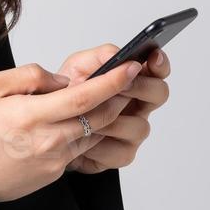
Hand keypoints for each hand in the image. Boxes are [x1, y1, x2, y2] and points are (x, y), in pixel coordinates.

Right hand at [0, 58, 143, 203]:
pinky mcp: (55, 172)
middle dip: (121, 96)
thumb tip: (63, 80)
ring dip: (108, 115)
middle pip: (101, 116)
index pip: (85, 96)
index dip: (113, 81)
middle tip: (128, 79)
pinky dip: (89, 132)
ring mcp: (54, 160)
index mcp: (31, 115)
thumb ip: (30, 76)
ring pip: (95, 133)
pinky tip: (81, 120)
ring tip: (109, 96)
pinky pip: (81, 148)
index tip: (130, 67)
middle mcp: (48, 140)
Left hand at [53, 45, 170, 173]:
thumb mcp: (78, 68)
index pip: (157, 69)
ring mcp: (133, 131)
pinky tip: (83, 139)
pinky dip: (99, 145)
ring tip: (87, 116)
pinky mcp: (122, 154)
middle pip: (159, 94)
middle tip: (120, 86)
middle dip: (140, 88)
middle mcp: (138, 105)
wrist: (49, 127)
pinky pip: (121, 151)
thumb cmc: (67, 94)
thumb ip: (100, 57)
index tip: (153, 57)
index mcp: (131, 80)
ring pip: (140, 126)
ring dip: (112, 120)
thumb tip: (120, 55)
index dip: (160, 63)